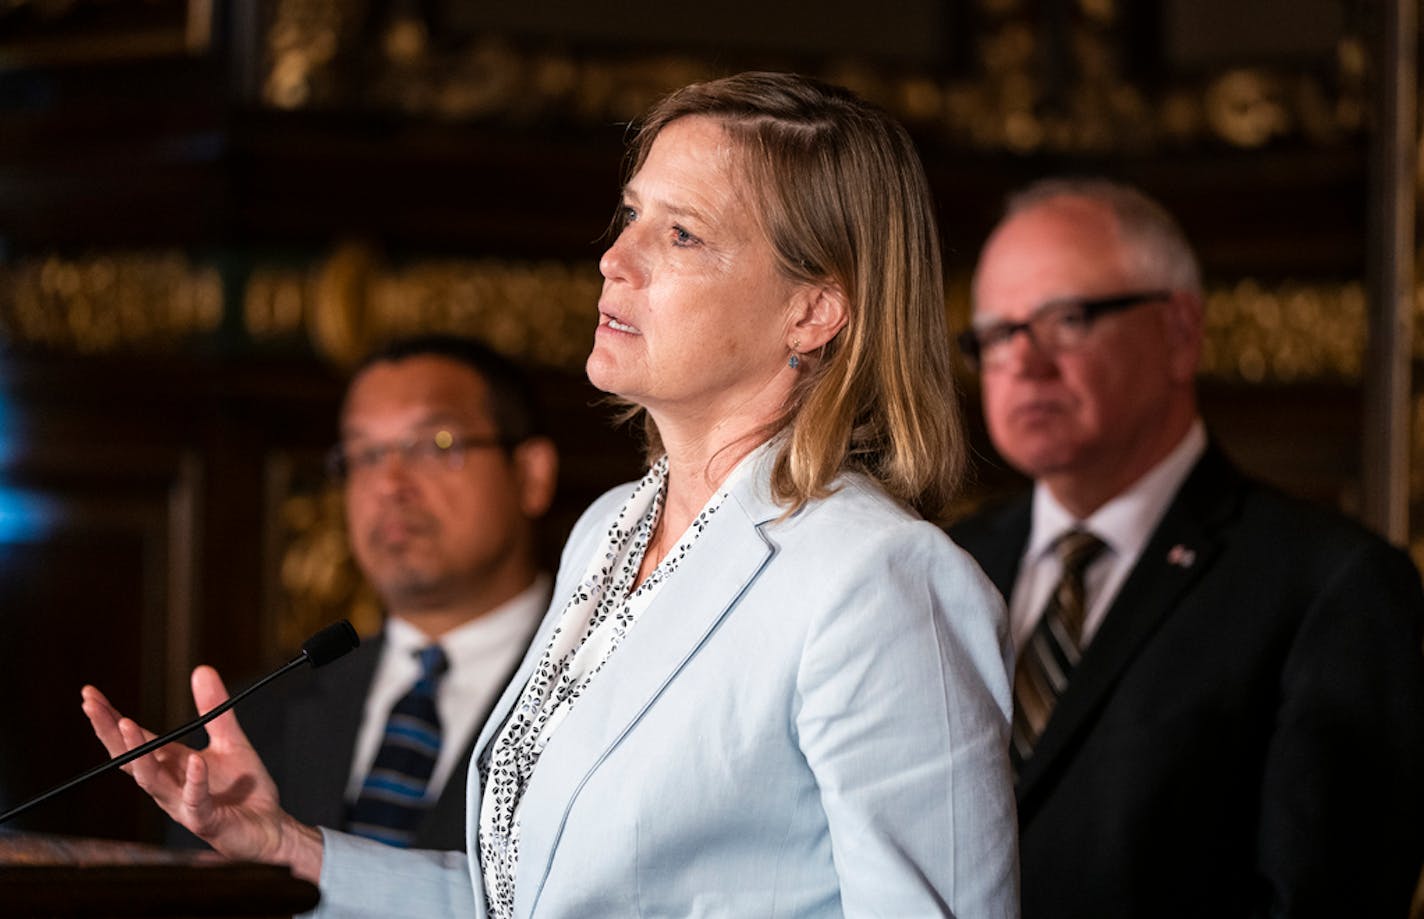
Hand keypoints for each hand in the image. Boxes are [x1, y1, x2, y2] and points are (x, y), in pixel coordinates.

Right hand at [81, 666, 322, 879]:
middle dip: (109, 732)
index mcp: (171, 765)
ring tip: (126, 724)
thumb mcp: (230, 740)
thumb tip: (201, 669)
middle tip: (91, 705)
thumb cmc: (244, 790)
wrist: (270, 826)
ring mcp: (183, 805)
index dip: (110, 719)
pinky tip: (194, 760)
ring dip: (139, 754)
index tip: (90, 694)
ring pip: (151, 781)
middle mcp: (169, 785)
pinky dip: (194, 781)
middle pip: (130, 759)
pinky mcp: (206, 821)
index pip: (133, 741)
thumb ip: (215, 709)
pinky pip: (195, 801)